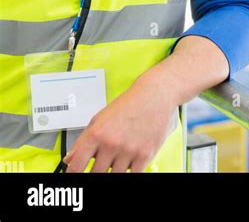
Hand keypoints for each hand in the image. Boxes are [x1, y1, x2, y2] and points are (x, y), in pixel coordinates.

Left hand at [64, 70, 178, 172]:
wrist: (155, 96)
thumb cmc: (128, 105)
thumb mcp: (100, 118)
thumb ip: (83, 139)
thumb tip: (69, 158)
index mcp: (97, 133)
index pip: (77, 165)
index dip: (72, 173)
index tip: (73, 175)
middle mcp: (111, 143)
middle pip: (95, 174)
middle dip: (95, 171)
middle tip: (100, 165)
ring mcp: (128, 151)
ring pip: (113, 176)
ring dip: (113, 170)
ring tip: (117, 157)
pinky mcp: (144, 155)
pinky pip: (132, 175)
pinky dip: (128, 171)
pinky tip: (127, 162)